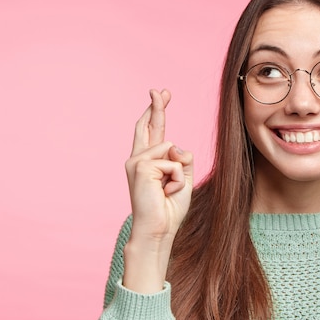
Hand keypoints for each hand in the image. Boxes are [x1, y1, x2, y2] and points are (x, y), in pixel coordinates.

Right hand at [122, 89, 193, 292]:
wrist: (157, 230)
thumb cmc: (169, 210)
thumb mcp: (183, 179)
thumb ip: (182, 159)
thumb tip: (176, 146)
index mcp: (148, 162)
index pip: (152, 131)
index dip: (156, 111)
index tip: (161, 93)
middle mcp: (138, 159)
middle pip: (151, 126)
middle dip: (157, 106)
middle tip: (159, 88)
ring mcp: (136, 161)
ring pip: (172, 150)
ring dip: (179, 173)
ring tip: (168, 191)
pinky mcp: (140, 167)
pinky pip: (173, 162)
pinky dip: (176, 178)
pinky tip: (165, 192)